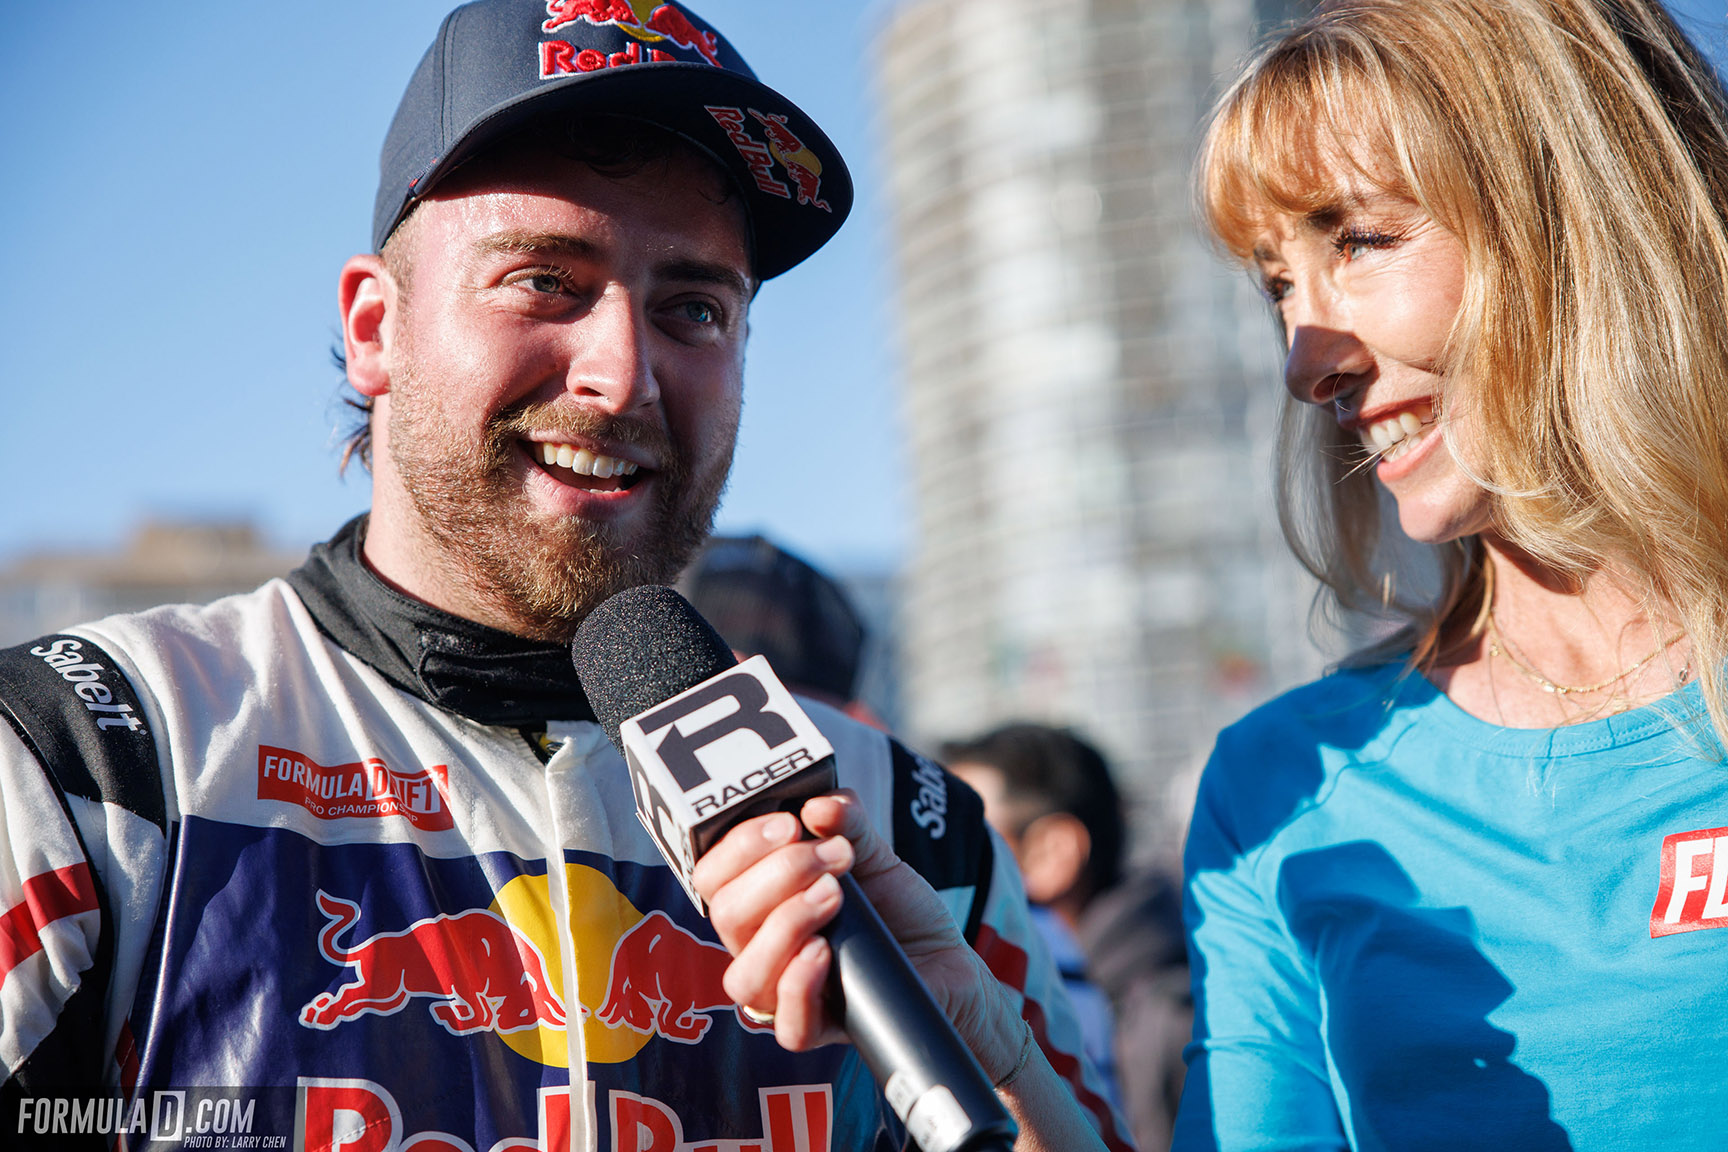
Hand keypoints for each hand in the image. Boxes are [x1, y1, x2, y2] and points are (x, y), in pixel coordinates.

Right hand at [690, 791, 1021, 1077]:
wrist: (949, 963)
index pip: (714, 876)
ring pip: (744, 975)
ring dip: (786, 925)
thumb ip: (849, 824)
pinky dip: (798, 985)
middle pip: (726, 916)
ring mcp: (784, 993)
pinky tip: (824, 953)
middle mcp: (760, 948)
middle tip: (834, 857)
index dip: (741, 846)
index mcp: (760, 903)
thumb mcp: (878, 857)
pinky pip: (785, 1025)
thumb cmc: (899, 911)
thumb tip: (820, 803)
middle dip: (778, 874)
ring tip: (835, 896)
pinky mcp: (818, 1029)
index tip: (791, 824)